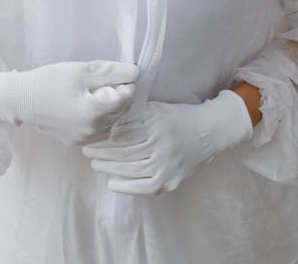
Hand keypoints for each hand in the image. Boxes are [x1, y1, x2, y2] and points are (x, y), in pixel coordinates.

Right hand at [0, 60, 139, 144]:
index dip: (124, 82)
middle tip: (99, 82)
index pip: (128, 96)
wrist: (20, 100)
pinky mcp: (77, 143)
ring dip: (109, 107)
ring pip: (112, 121)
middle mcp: (94, 130)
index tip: (111, 74)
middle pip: (122, 110)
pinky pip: (99, 130)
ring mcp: (86, 139)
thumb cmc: (49, 80)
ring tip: (90, 94)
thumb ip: (112, 72)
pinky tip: (82, 106)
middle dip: (117, 95)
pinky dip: (98, 118)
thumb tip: (136, 73)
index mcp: (96, 112)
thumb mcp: (82, 70)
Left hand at [83, 89, 252, 195]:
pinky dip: (127, 187)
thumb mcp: (158, 108)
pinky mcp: (172, 180)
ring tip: (95, 164)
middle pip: (124, 152)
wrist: (212, 132)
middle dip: (101, 153)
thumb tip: (108, 118)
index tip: (90, 137)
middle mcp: (161, 145)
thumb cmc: (181, 116)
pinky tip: (112, 183)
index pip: (123, 134)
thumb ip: (136, 113)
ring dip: (109, 168)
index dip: (103, 138)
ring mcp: (167, 165)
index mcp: (157, 124)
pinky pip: (145, 187)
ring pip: (131, 170)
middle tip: (86, 151)